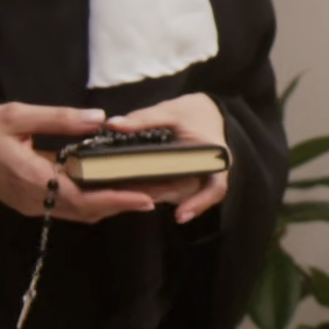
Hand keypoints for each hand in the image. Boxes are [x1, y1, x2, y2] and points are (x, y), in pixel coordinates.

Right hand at [0, 103, 162, 222]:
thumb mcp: (16, 114)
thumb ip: (59, 119)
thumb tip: (99, 120)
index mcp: (32, 177)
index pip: (83, 196)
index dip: (117, 198)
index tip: (145, 197)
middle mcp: (34, 199)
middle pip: (88, 211)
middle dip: (124, 203)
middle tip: (159, 193)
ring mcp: (31, 204)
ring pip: (79, 212)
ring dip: (111, 204)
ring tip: (143, 191)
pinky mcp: (29, 201)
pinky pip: (68, 206)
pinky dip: (93, 200)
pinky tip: (111, 187)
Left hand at [105, 93, 229, 224]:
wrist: (206, 112)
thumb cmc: (193, 112)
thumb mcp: (170, 111)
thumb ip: (143, 119)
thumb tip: (114, 125)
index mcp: (214, 155)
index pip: (215, 187)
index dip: (199, 203)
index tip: (180, 216)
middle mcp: (209, 172)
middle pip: (186, 193)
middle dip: (159, 195)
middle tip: (132, 195)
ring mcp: (197, 178)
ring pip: (175, 194)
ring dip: (153, 194)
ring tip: (126, 191)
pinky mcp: (185, 180)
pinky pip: (170, 190)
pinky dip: (152, 190)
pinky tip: (131, 189)